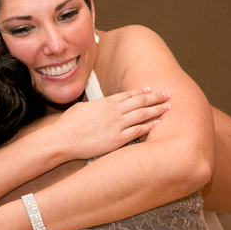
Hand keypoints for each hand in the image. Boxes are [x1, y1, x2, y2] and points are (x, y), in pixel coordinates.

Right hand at [52, 87, 170, 159]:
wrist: (62, 139)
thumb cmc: (68, 125)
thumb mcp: (82, 108)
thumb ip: (95, 106)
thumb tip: (99, 105)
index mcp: (105, 102)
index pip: (128, 95)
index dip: (141, 92)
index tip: (150, 90)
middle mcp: (114, 111)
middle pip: (140, 101)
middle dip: (155, 97)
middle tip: (167, 94)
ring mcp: (116, 125)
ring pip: (142, 114)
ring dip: (156, 109)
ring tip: (168, 107)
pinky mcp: (116, 140)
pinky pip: (137, 131)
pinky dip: (148, 126)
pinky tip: (157, 123)